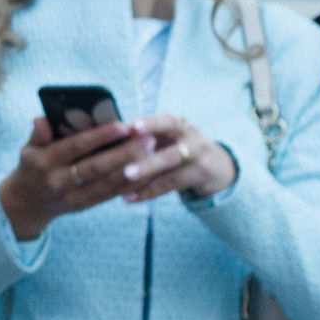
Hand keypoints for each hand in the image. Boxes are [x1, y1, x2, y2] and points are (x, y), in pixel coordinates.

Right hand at [0, 116, 159, 240]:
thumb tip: (42, 120)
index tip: (123, 126)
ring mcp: (72, 197)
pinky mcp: (83, 206)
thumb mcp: (28, 148)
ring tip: (152, 151)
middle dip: (124, 153)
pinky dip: (130, 184)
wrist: (28, 202)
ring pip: (107, 183)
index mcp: (43, 162)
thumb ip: (38, 133)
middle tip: (148, 138)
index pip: (76, 147)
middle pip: (96, 167)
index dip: (101, 137)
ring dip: (132, 168)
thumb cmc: (33, 165)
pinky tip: (147, 171)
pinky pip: (110, 195)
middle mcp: (57, 182)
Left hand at [114, 113, 238, 203]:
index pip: (166, 121)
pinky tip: (128, 197)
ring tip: (124, 180)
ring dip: (147, 175)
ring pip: (172, 169)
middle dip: (148, 160)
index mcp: (179, 126)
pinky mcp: (201, 176)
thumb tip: (103, 138)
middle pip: (171, 151)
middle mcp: (192, 140)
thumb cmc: (176, 146)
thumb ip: (142, 137)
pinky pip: (172, 185)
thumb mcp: (165, 137)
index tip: (131, 128)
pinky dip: (149, 191)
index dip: (150, 124)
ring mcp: (199, 159)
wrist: (216, 165)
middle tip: (125, 168)